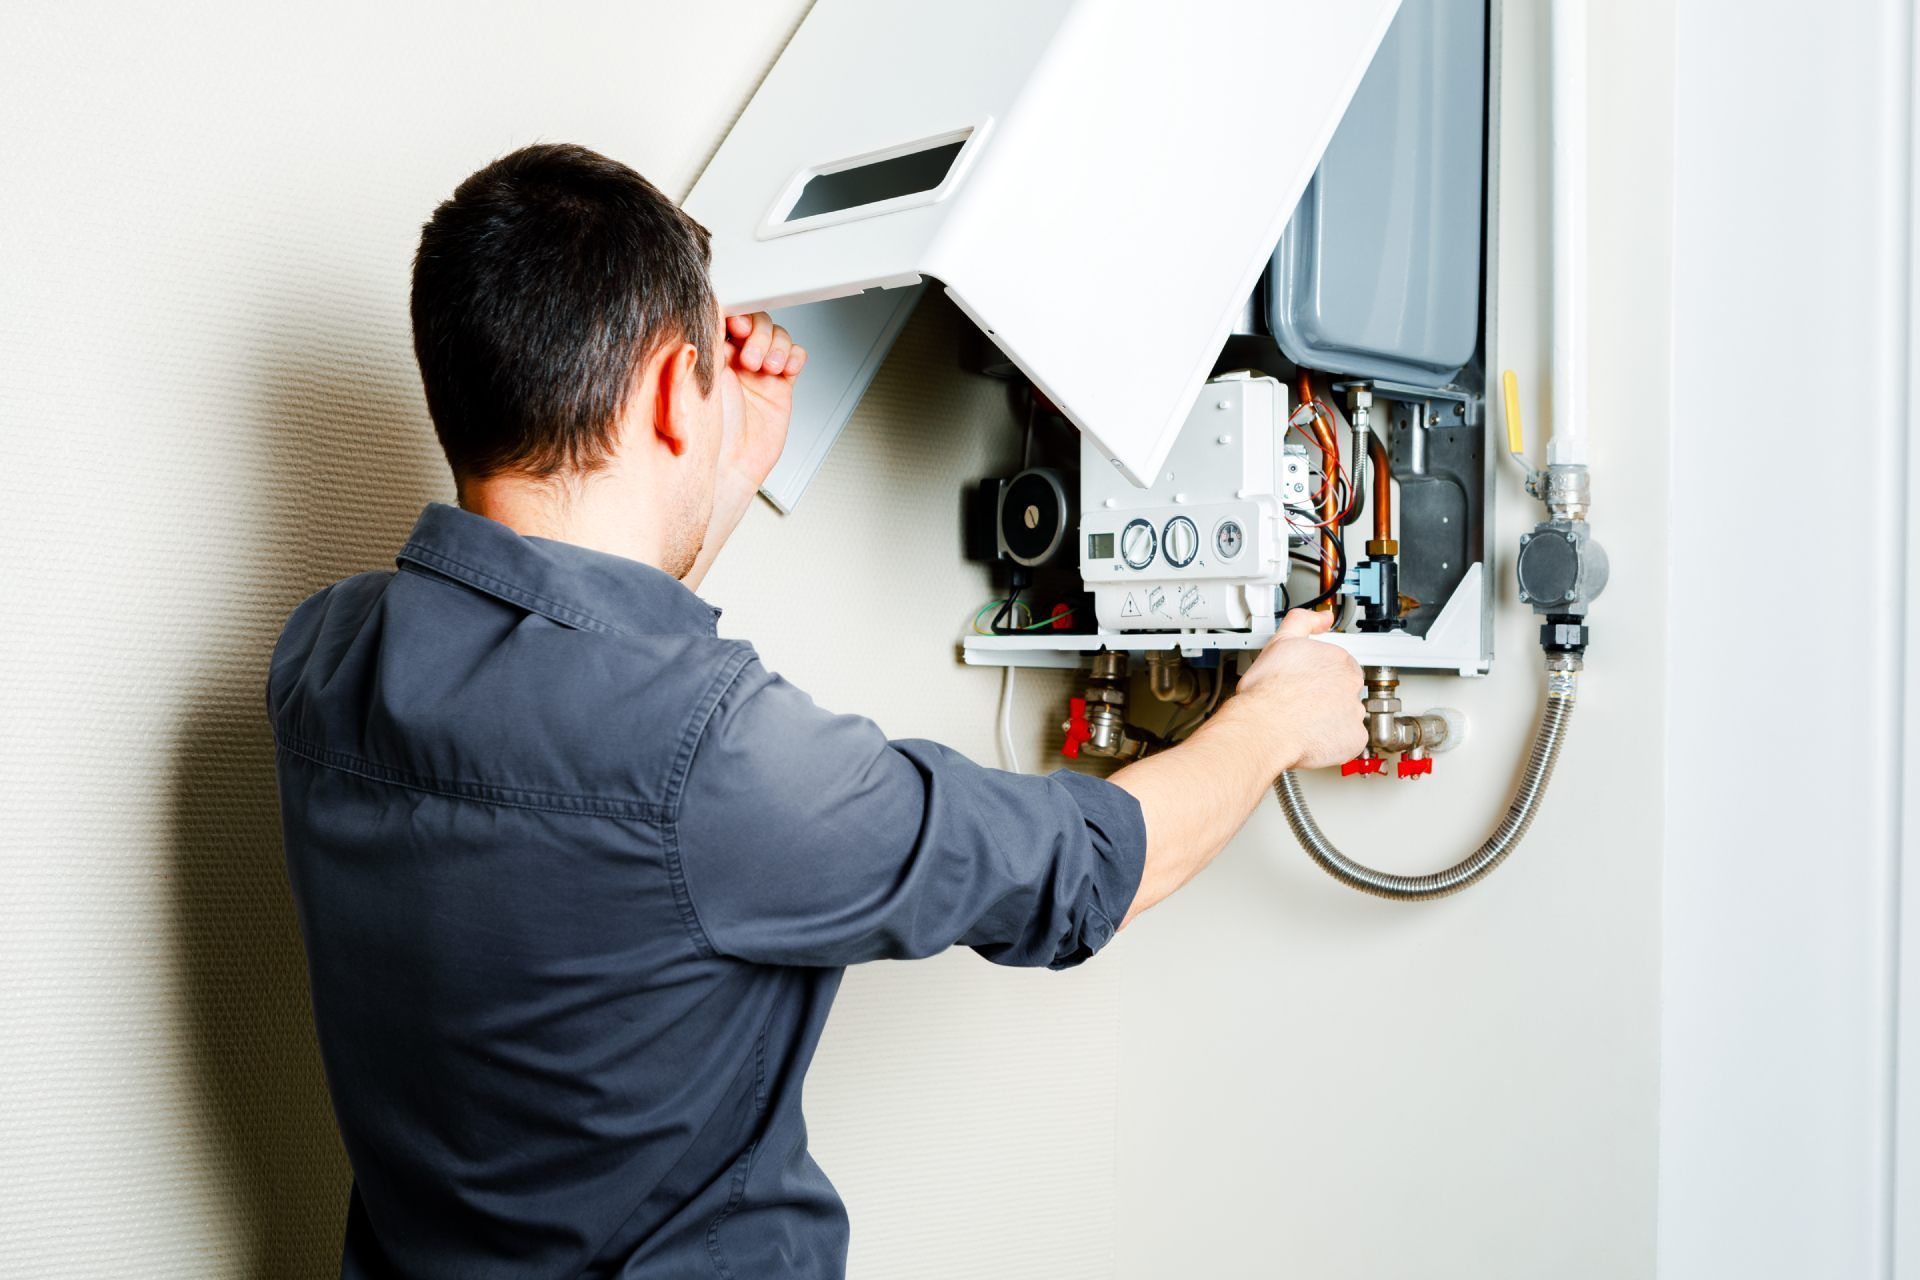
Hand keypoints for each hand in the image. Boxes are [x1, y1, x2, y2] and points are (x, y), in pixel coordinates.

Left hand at [718, 312, 805, 491]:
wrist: (729, 466)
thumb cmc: (708, 431)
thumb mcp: (700, 378)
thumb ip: (706, 344)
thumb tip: (711, 314)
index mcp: (711, 351)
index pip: (728, 316)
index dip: (737, 315)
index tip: (737, 326)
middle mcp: (735, 359)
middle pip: (757, 322)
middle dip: (758, 334)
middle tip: (751, 357)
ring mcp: (759, 371)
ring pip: (777, 336)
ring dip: (776, 345)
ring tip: (767, 368)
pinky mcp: (779, 385)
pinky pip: (794, 358)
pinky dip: (794, 356)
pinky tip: (785, 368)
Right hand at [1233, 608, 1366, 770]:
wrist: (1265, 725)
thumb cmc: (1269, 689)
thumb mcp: (1281, 641)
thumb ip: (1303, 621)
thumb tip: (1323, 616)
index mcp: (1338, 660)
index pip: (1340, 665)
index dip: (1322, 674)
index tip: (1308, 682)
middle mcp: (1351, 684)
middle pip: (1346, 690)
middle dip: (1328, 696)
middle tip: (1303, 703)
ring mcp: (1354, 712)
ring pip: (1348, 716)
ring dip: (1332, 720)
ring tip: (1305, 722)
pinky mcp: (1354, 739)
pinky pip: (1350, 741)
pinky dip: (1336, 742)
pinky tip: (1315, 738)